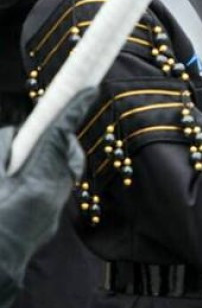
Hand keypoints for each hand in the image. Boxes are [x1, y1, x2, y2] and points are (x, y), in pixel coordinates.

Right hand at [0, 88, 95, 307]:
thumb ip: (1, 151)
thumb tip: (15, 134)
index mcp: (36, 180)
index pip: (59, 136)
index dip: (73, 110)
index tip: (87, 90)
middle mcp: (53, 192)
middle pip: (66, 153)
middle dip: (55, 139)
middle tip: (37, 133)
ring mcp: (54, 207)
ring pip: (61, 170)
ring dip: (47, 159)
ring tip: (17, 166)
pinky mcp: (50, 217)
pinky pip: (53, 187)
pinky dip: (41, 177)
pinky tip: (20, 183)